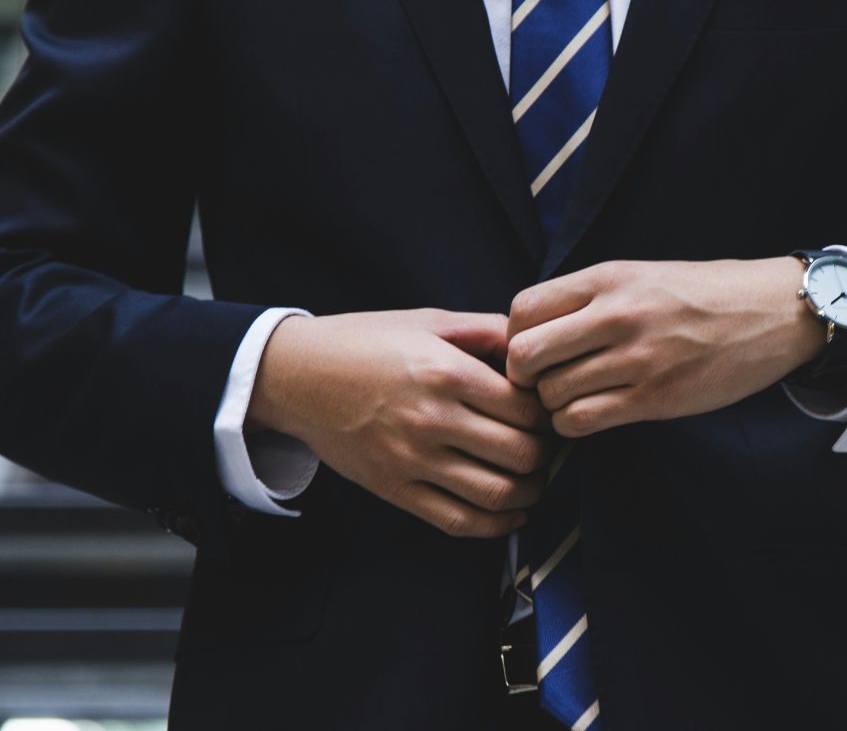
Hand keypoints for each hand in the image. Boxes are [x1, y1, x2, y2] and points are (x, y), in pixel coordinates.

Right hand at [249, 308, 556, 537]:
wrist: (298, 376)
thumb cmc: (366, 342)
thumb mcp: (429, 321)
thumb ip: (486, 331)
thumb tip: (535, 347)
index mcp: (446, 372)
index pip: (526, 408)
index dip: (548, 413)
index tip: (548, 411)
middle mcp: (432, 419)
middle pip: (521, 454)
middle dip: (545, 454)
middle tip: (547, 446)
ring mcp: (412, 460)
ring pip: (497, 494)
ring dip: (529, 492)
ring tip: (534, 479)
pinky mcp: (394, 489)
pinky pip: (458, 521)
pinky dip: (496, 526)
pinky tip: (511, 513)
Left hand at [505, 258, 825, 437]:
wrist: (772, 312)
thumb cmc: (702, 294)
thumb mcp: (640, 275)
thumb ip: (588, 298)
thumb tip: (530, 330)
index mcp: (608, 278)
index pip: (522, 309)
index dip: (514, 336)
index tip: (533, 349)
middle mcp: (616, 315)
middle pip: (525, 355)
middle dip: (524, 376)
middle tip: (543, 381)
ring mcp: (636, 359)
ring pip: (551, 395)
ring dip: (552, 404)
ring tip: (574, 398)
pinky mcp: (655, 398)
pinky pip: (582, 420)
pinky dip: (574, 424)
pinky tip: (591, 414)